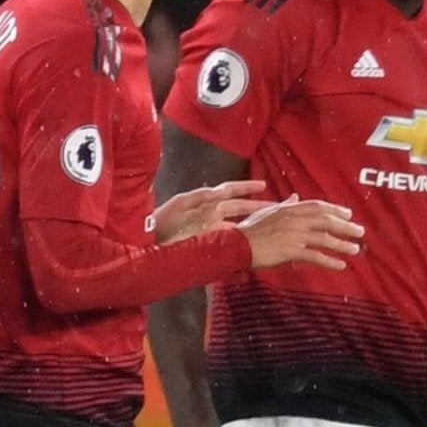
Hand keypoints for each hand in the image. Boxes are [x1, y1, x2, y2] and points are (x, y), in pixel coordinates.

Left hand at [152, 179, 270, 243]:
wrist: (147, 240)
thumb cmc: (161, 221)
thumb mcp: (180, 204)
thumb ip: (200, 197)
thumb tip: (220, 191)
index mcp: (204, 201)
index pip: (230, 191)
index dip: (246, 187)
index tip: (263, 185)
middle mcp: (209, 213)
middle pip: (238, 208)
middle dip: (257, 207)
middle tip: (278, 208)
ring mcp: (208, 228)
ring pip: (235, 223)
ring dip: (252, 222)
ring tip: (270, 223)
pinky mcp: (207, 241)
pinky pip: (227, 237)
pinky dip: (239, 236)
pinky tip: (250, 240)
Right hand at [240, 197, 363, 270]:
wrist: (236, 246)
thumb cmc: (247, 230)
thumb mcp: (265, 212)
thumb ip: (283, 205)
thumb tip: (294, 197)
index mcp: (288, 209)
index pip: (317, 206)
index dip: (335, 209)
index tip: (348, 214)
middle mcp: (294, 220)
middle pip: (326, 221)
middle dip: (345, 226)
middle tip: (359, 232)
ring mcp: (293, 235)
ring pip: (324, 238)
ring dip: (342, 244)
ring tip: (354, 249)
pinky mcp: (291, 251)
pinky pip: (315, 256)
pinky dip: (329, 261)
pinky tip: (340, 265)